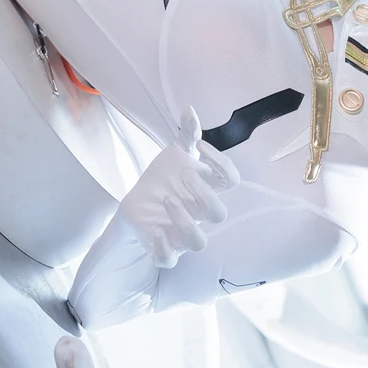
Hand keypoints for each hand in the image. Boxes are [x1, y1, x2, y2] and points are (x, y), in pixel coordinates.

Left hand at [117, 107, 238, 270]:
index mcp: (207, 188)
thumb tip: (189, 108)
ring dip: (185, 221)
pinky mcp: (163, 248)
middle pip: (219, 214)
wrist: (136, 203)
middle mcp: (199, 213)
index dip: (222, 164)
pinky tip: (155, 231)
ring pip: (199, 242)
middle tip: (182, 175)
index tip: (199, 147)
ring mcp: (182, 233)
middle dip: (203, 193)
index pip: (231, 181)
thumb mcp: (174, 153)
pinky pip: (170, 260)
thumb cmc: (163, 178)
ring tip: (167, 200)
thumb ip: (186, 133)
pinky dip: (164, 248)